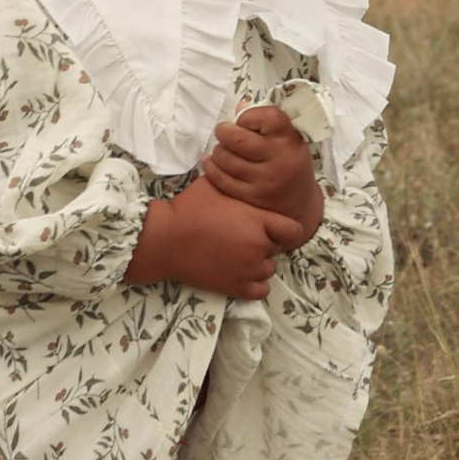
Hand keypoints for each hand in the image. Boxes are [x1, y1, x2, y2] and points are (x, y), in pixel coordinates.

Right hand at [127, 178, 307, 302]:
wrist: (165, 239)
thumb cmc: (188, 208)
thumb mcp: (213, 185)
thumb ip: (234, 181)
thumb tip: (236, 168)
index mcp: (257, 220)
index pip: (293, 229)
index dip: (283, 227)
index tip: (269, 226)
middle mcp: (258, 246)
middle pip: (278, 248)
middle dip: (265, 243)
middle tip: (244, 237)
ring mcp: (248, 269)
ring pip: (269, 269)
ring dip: (259, 263)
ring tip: (240, 255)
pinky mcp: (235, 288)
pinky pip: (261, 291)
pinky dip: (255, 284)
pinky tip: (242, 274)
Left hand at [201, 103, 323, 234]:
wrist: (299, 202)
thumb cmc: (288, 161)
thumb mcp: (287, 138)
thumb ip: (265, 121)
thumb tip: (240, 106)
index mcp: (289, 139)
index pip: (268, 117)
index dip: (248, 115)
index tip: (244, 120)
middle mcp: (279, 160)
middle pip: (238, 139)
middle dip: (224, 132)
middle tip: (224, 132)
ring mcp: (265, 181)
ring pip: (226, 159)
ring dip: (218, 151)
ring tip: (223, 149)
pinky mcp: (251, 197)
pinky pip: (221, 179)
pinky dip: (211, 167)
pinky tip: (210, 161)